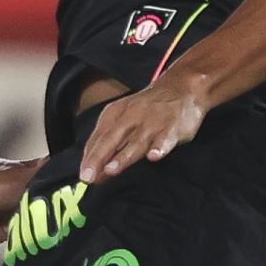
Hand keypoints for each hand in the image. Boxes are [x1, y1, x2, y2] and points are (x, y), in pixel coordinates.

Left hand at [78, 75, 207, 183]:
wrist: (181, 89)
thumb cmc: (147, 110)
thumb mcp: (124, 119)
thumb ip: (109, 147)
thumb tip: (93, 174)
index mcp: (116, 113)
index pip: (99, 137)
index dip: (90, 158)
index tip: (83, 176)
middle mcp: (132, 116)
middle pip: (113, 139)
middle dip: (99, 157)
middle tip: (89, 177)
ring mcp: (153, 122)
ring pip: (136, 142)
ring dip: (124, 156)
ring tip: (111, 170)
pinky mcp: (172, 128)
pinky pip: (165, 139)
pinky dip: (160, 147)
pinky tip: (154, 156)